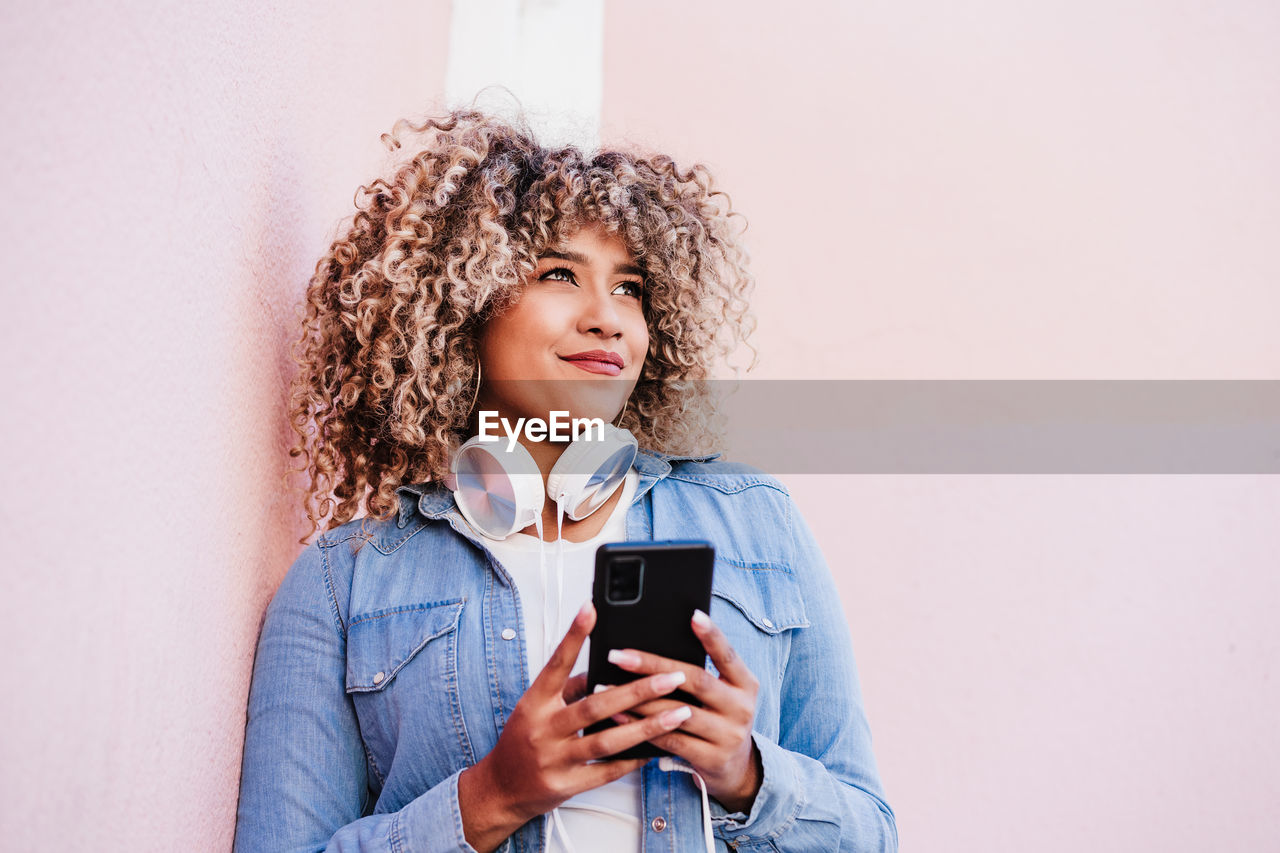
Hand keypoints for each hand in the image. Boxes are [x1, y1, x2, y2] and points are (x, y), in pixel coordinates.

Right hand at [457, 602, 693, 852]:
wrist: (500, 788)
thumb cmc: (522, 740)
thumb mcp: (535, 707)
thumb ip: (569, 687)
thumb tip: (604, 668)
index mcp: (535, 702)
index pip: (557, 663)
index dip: (574, 635)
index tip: (592, 608)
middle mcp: (543, 728)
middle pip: (596, 705)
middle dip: (638, 690)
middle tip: (672, 677)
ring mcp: (554, 759)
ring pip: (607, 741)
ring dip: (647, 727)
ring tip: (678, 713)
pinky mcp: (565, 785)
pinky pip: (606, 772)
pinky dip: (632, 761)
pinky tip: (656, 750)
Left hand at [605, 609, 762, 813]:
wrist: (737, 768)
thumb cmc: (719, 718)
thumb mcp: (723, 693)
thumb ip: (700, 673)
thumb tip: (655, 643)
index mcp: (746, 684)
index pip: (727, 655)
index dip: (712, 636)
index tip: (693, 616)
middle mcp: (741, 708)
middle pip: (695, 680)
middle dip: (653, 666)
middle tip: (618, 655)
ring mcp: (728, 735)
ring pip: (677, 711)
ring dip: (638, 699)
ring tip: (608, 687)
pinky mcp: (711, 758)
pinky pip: (670, 739)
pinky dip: (641, 726)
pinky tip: (619, 716)